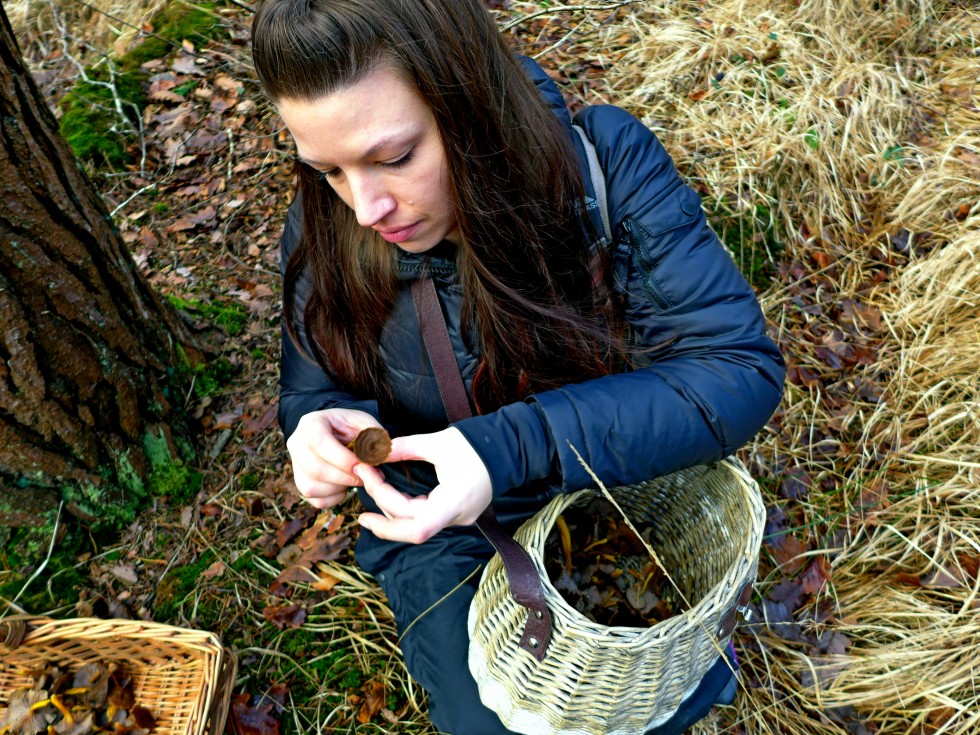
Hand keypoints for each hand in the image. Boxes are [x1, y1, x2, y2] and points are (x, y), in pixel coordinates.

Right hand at [286, 408, 381, 508]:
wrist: (336, 432)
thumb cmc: (351, 427)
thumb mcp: (364, 423)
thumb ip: (375, 437)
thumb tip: (383, 456)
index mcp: (311, 424)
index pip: (320, 443)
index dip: (343, 459)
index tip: (364, 466)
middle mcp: (296, 444)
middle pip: (316, 469)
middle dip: (346, 477)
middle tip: (367, 476)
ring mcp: (295, 465)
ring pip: (312, 487)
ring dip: (340, 488)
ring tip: (356, 478)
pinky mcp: (300, 483)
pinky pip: (315, 500)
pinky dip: (334, 498)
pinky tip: (345, 486)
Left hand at [355, 427, 491, 543]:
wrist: (508, 448)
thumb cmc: (477, 444)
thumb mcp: (438, 442)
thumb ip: (405, 448)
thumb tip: (375, 449)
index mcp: (454, 503)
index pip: (414, 525)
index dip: (384, 506)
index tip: (366, 476)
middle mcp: (456, 517)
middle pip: (411, 530)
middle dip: (381, 513)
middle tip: (359, 486)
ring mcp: (457, 517)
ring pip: (417, 526)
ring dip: (391, 510)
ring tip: (371, 486)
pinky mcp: (456, 512)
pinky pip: (425, 517)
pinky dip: (405, 508)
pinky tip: (389, 496)